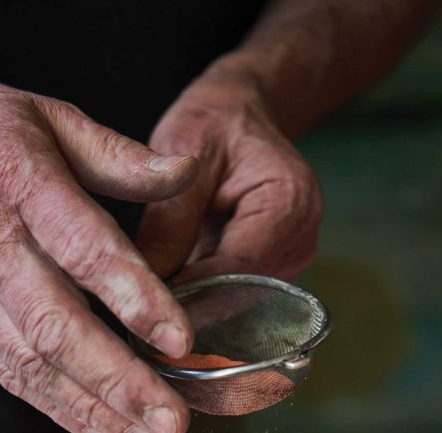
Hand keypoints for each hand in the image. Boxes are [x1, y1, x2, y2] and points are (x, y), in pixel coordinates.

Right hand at [0, 56, 199, 432]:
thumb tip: (190, 170)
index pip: (85, 250)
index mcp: (23, 186)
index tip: (180, 340)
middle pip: (58, 330)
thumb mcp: (46, 115)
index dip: (135, 298)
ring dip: (95, 411)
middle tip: (172, 422)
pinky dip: (58, 409)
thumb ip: (120, 155)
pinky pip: (10, 374)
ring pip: (34, 366)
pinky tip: (103, 432)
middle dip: (120, 384)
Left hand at [137, 60, 322, 282]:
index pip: (239, 269)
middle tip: (141, 307)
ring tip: (155, 293)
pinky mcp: (275, 271)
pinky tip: (176, 284)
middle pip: (242, 293)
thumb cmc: (214, 123)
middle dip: (193, 302)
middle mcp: (299, 239)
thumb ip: (170, 218)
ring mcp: (291, 259)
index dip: (195, 291)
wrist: (239, 117)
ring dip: (197, 301)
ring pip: (237, 301)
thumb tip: (146, 278)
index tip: (149, 304)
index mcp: (289, 203)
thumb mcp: (184, 153)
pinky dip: (205, 292)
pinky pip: (236, 294)